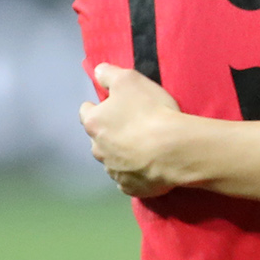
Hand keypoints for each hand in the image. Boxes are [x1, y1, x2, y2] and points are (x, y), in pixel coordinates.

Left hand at [80, 63, 190, 198]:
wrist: (173, 149)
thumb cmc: (150, 111)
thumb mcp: (129, 80)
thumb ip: (109, 74)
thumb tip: (97, 72)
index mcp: (94, 123)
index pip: (86, 112)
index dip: (98, 106)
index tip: (113, 105)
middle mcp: (97, 149)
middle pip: (99, 138)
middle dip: (111, 133)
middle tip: (133, 125)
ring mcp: (113, 171)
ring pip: (112, 160)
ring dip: (122, 153)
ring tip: (144, 147)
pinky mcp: (129, 187)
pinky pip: (127, 179)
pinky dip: (134, 172)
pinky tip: (149, 165)